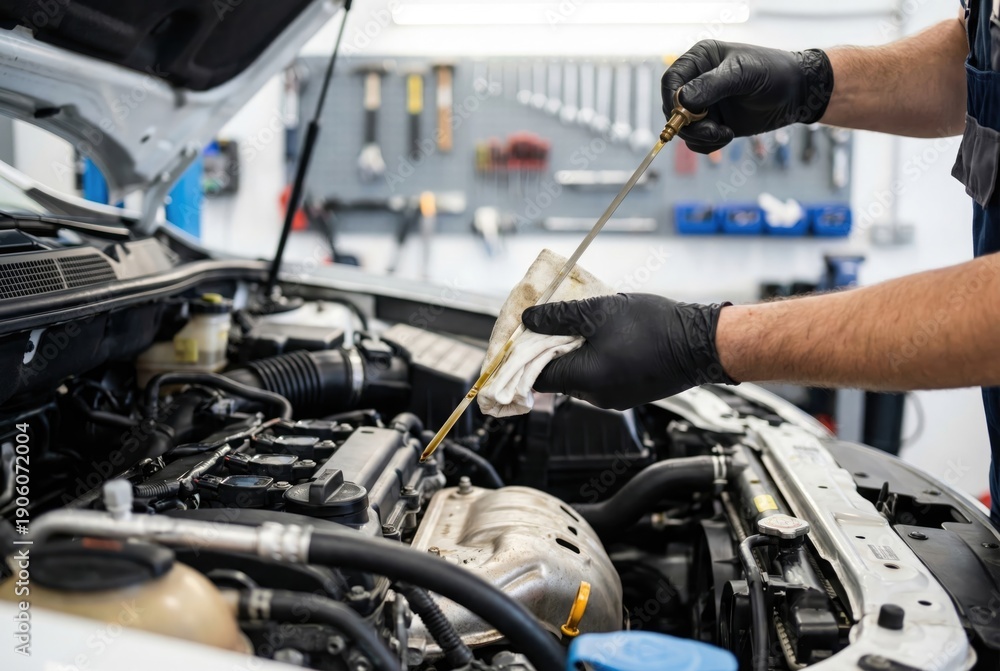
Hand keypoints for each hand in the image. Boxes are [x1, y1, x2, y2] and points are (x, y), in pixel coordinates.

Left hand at [522, 294, 735, 410]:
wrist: (703, 343)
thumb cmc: (654, 327)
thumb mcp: (599, 312)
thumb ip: (558, 317)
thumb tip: (528, 320)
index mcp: (585, 380)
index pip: (536, 377)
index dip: (524, 356)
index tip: (522, 334)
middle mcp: (597, 397)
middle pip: (558, 375)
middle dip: (551, 347)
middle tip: (554, 318)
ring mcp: (615, 398)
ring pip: (580, 373)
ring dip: (576, 349)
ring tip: (585, 322)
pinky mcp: (630, 392)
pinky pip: (601, 374)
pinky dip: (596, 355)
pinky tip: (607, 334)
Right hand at [662, 41, 833, 152]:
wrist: (795, 94)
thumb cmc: (773, 73)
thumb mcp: (743, 74)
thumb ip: (712, 85)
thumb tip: (683, 100)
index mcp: (700, 60)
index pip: (671, 80)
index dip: (672, 99)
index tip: (683, 114)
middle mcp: (697, 82)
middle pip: (672, 108)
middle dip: (689, 124)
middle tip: (711, 130)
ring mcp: (704, 105)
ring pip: (683, 129)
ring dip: (700, 136)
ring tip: (724, 134)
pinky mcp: (712, 124)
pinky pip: (696, 141)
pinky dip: (707, 144)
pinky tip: (727, 135)